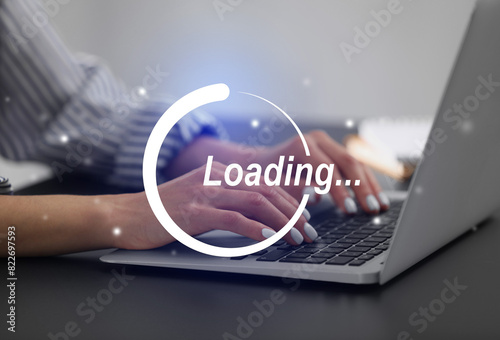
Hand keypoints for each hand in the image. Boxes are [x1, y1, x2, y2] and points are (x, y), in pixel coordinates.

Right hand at [111, 161, 315, 249]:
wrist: (124, 215)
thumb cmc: (161, 212)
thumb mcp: (198, 200)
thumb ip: (225, 202)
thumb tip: (257, 218)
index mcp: (217, 173)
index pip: (264, 182)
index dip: (290, 199)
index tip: (306, 216)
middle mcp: (214, 177)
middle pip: (266, 189)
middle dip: (294, 212)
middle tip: (309, 231)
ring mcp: (204, 193)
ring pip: (256, 201)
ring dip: (282, 221)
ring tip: (298, 237)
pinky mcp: (194, 212)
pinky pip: (233, 218)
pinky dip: (257, 228)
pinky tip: (271, 238)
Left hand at [254, 130, 388, 213]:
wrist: (259, 162)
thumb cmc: (263, 175)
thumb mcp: (271, 182)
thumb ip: (292, 188)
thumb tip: (316, 195)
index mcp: (301, 145)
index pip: (326, 168)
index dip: (340, 190)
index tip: (348, 210)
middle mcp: (317, 140)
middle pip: (347, 162)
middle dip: (361, 188)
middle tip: (370, 210)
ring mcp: (328, 144)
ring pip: (356, 163)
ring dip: (369, 186)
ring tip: (380, 207)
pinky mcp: (334, 152)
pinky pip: (356, 166)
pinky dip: (367, 182)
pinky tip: (377, 198)